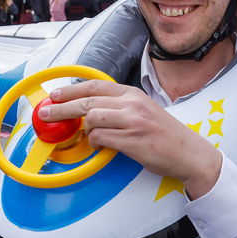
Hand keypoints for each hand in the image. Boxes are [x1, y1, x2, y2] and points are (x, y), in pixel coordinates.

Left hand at [42, 80, 222, 197]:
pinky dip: (96, 143)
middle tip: (47, 112)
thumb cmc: (165, 134)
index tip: (55, 94)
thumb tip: (89, 111)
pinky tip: (101, 146)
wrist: (189, 152)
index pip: (96, 85)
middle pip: (88, 100)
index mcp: (133, 94)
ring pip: (93, 118)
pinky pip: (101, 138)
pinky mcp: (132, 141)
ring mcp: (133, 122)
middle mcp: (132, 104)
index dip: (71, 89)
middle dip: (63, 107)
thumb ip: (119, 107)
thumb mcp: (144, 110)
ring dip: (85, 129)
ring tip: (89, 136)